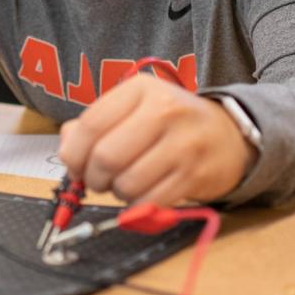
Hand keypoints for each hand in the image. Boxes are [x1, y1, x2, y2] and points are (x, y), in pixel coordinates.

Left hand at [57, 75, 255, 205]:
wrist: (228, 135)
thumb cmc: (169, 124)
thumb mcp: (133, 109)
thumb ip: (94, 124)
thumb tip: (66, 149)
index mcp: (141, 89)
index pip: (91, 124)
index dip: (74, 153)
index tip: (75, 166)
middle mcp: (164, 110)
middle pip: (107, 157)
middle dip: (94, 177)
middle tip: (100, 180)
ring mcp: (183, 143)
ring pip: (127, 183)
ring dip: (117, 193)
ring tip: (126, 183)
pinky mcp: (196, 174)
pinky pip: (150, 202)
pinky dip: (138, 205)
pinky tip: (143, 193)